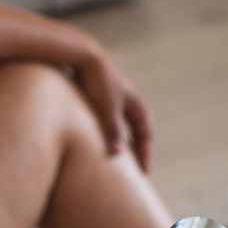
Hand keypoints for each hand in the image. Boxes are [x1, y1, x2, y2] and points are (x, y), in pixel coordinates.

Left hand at [72, 46, 154, 173]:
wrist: (82, 54)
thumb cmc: (96, 80)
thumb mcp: (106, 107)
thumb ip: (113, 130)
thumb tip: (119, 153)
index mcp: (135, 102)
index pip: (146, 133)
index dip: (146, 154)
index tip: (144, 173)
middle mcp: (128, 99)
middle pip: (136, 129)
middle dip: (137, 149)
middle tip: (135, 169)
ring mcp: (114, 95)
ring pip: (122, 124)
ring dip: (122, 140)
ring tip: (116, 158)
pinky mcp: (100, 94)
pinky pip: (108, 119)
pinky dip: (108, 132)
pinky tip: (97, 140)